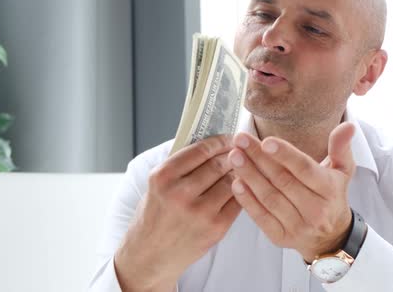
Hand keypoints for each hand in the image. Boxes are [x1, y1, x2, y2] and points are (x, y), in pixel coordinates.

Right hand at [114, 135, 241, 290]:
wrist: (151, 255)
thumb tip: (213, 142)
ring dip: (238, 173)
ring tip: (241, 169)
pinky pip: (237, 201)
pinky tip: (240, 188)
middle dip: (233, 155)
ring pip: (230, 182)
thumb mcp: (157, 184)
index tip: (229, 137)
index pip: (201, 150)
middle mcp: (180, 194)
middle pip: (219, 164)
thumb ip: (182, 164)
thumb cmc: (156, 215)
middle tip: (241, 150)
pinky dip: (241, 192)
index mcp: (163, 177)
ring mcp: (199, 212)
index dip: (220, 141)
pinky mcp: (215, 228)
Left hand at [228, 122, 356, 261]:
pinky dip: (247, 200)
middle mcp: (315, 210)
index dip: (285, 155)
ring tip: (234, 156)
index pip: (305, 169)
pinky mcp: (281, 237)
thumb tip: (347, 126)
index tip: (266, 141)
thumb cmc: (332, 195)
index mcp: (330, 189)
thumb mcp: (342, 171)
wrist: (331, 237)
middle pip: (282, 180)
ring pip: (269, 197)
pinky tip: (236, 182)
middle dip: (258, 158)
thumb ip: (340, 147)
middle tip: (240, 140)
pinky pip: (261, 217)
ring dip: (249, 175)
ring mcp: (298, 226)